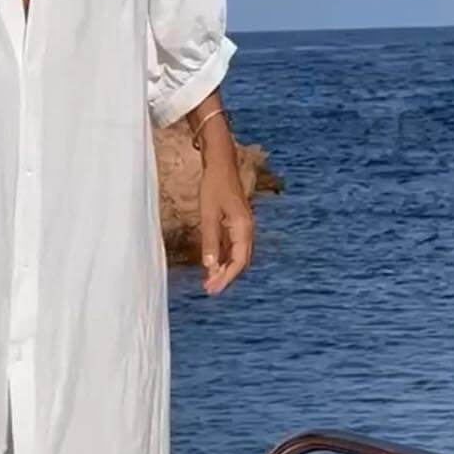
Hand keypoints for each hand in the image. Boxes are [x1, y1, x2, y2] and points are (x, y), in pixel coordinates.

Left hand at [199, 156, 253, 294]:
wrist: (220, 163)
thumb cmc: (214, 184)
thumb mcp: (208, 213)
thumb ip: (209, 239)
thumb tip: (209, 265)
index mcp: (243, 227)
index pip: (238, 260)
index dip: (226, 277)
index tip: (213, 289)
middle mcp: (246, 230)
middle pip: (240, 261)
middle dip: (225, 277)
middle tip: (209, 290)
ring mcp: (241, 227)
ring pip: (236, 255)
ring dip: (223, 269)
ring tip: (208, 282)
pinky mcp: (234, 223)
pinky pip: (231, 246)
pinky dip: (222, 257)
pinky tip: (210, 265)